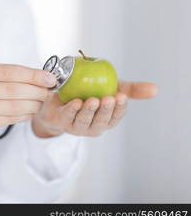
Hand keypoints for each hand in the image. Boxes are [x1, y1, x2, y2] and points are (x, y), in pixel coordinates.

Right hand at [0, 63, 57, 147]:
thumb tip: (35, 76)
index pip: (9, 71)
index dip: (33, 74)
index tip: (50, 78)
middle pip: (14, 89)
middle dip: (37, 91)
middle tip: (48, 91)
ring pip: (14, 106)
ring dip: (33, 104)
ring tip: (41, 102)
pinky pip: (8, 119)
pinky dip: (23, 115)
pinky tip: (29, 112)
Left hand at [32, 81, 157, 137]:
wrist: (60, 96)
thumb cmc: (90, 92)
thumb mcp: (112, 88)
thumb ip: (131, 90)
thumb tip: (156, 89)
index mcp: (107, 119)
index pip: (116, 116)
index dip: (119, 108)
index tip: (122, 96)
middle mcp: (94, 126)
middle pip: (101, 121)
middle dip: (106, 110)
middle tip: (109, 98)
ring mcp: (77, 127)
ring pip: (84, 120)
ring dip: (89, 111)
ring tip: (93, 100)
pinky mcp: (62, 121)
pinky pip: (67, 116)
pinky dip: (72, 110)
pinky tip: (76, 102)